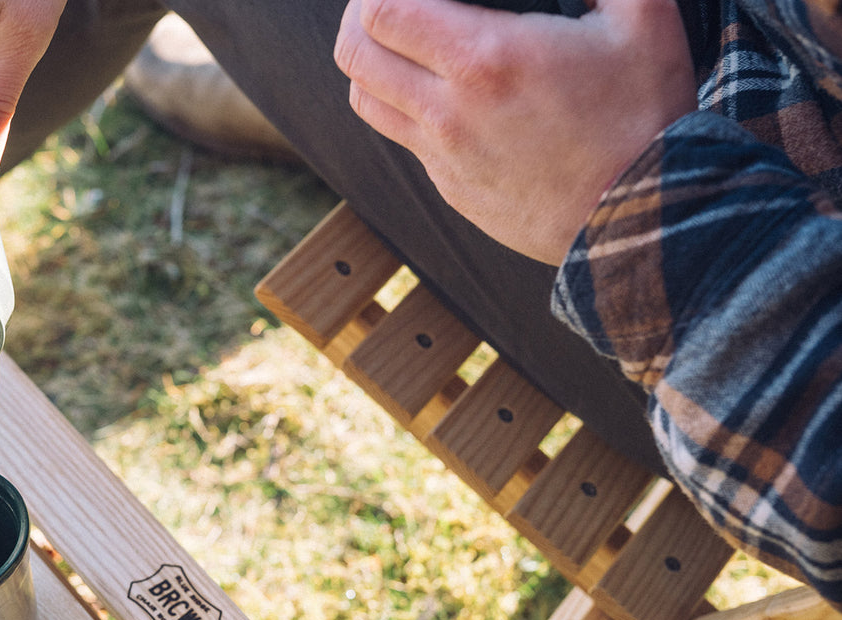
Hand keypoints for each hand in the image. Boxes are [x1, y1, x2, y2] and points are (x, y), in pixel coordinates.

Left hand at [334, 0, 694, 263]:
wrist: (644, 217)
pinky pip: (404, 140)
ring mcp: (444, 156)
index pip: (381, 12)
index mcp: (484, 58)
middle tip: (385, 4)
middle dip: (359, 18)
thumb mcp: (644, 17)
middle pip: (354, 54)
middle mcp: (449, 111)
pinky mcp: (452, 188)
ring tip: (396, 44)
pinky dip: (404, 109)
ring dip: (370, 66)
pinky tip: (436, 92)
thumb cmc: (646, 116)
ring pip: (365, 101)